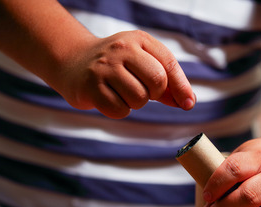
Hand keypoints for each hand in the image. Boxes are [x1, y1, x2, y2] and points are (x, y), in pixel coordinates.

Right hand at [52, 30, 194, 118]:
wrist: (72, 62)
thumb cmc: (116, 66)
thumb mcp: (141, 64)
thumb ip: (165, 82)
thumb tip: (187, 101)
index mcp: (139, 40)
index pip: (169, 64)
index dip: (182, 87)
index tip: (188, 104)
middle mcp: (121, 49)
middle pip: (157, 81)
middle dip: (154, 94)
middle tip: (140, 90)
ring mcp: (104, 67)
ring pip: (139, 98)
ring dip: (135, 103)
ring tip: (122, 93)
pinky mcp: (91, 87)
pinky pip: (119, 110)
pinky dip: (120, 110)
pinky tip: (110, 99)